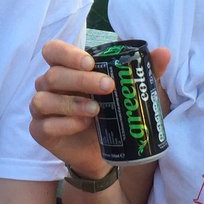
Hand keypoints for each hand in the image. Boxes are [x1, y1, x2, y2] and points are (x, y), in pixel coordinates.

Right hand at [30, 40, 170, 176]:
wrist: (102, 153)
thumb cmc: (110, 114)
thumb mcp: (128, 91)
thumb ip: (143, 71)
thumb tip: (164, 52)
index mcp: (65, 69)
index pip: (53, 51)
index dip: (67, 54)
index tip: (91, 63)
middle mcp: (48, 85)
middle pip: (52, 75)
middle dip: (81, 80)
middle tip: (108, 86)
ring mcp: (40, 108)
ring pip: (43, 99)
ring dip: (71, 103)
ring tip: (97, 110)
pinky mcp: (39, 130)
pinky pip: (44, 124)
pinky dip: (64, 124)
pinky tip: (83, 125)